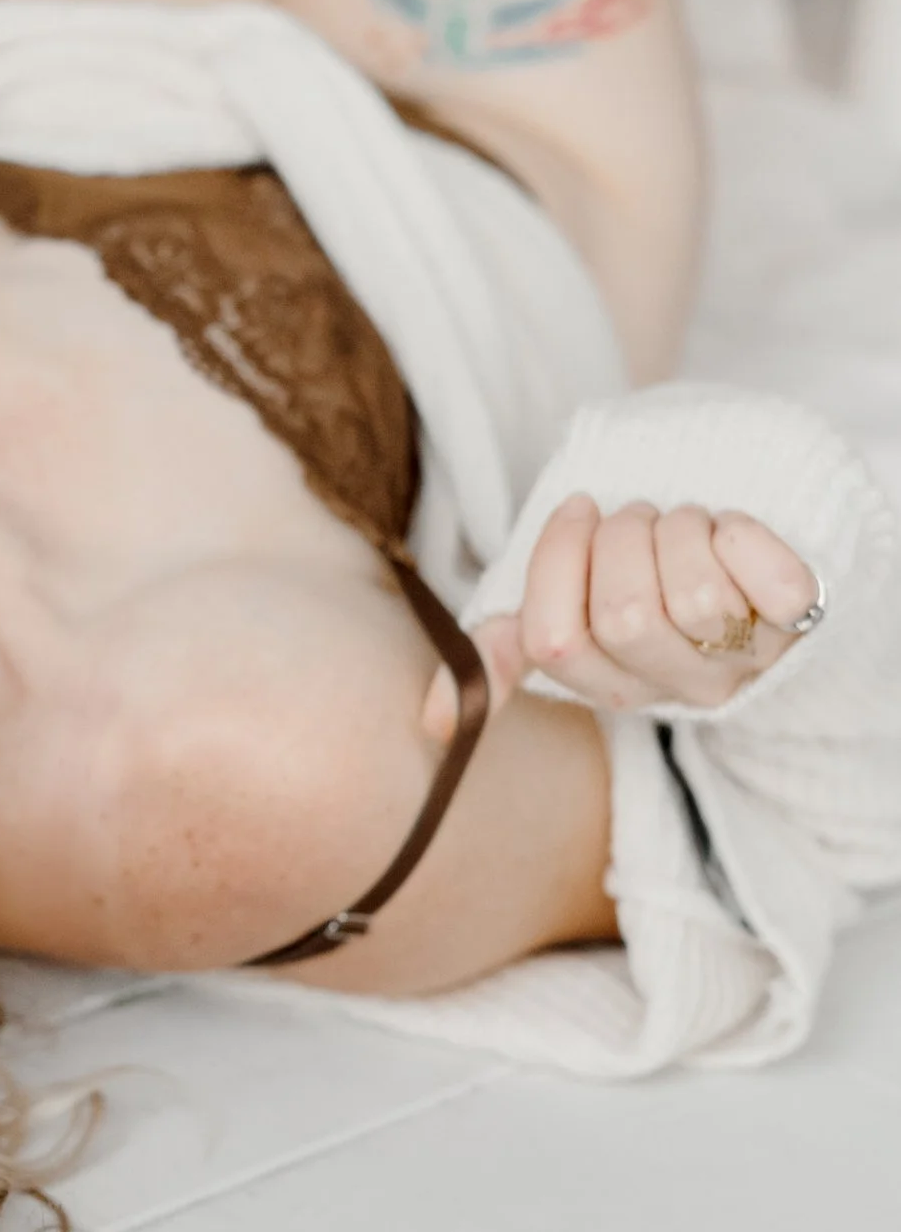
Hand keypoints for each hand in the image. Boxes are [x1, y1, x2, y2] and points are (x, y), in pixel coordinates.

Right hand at [469, 495, 821, 715]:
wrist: (751, 567)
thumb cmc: (642, 581)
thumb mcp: (567, 613)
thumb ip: (502, 648)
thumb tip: (431, 725)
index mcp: (615, 685)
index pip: (556, 642)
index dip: (560, 557)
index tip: (578, 506)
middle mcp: (681, 686)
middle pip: (624, 617)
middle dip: (623, 537)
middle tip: (637, 518)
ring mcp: (745, 658)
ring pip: (697, 598)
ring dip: (681, 528)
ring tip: (685, 525)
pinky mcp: (800, 623)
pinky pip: (776, 584)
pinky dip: (747, 537)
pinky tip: (734, 533)